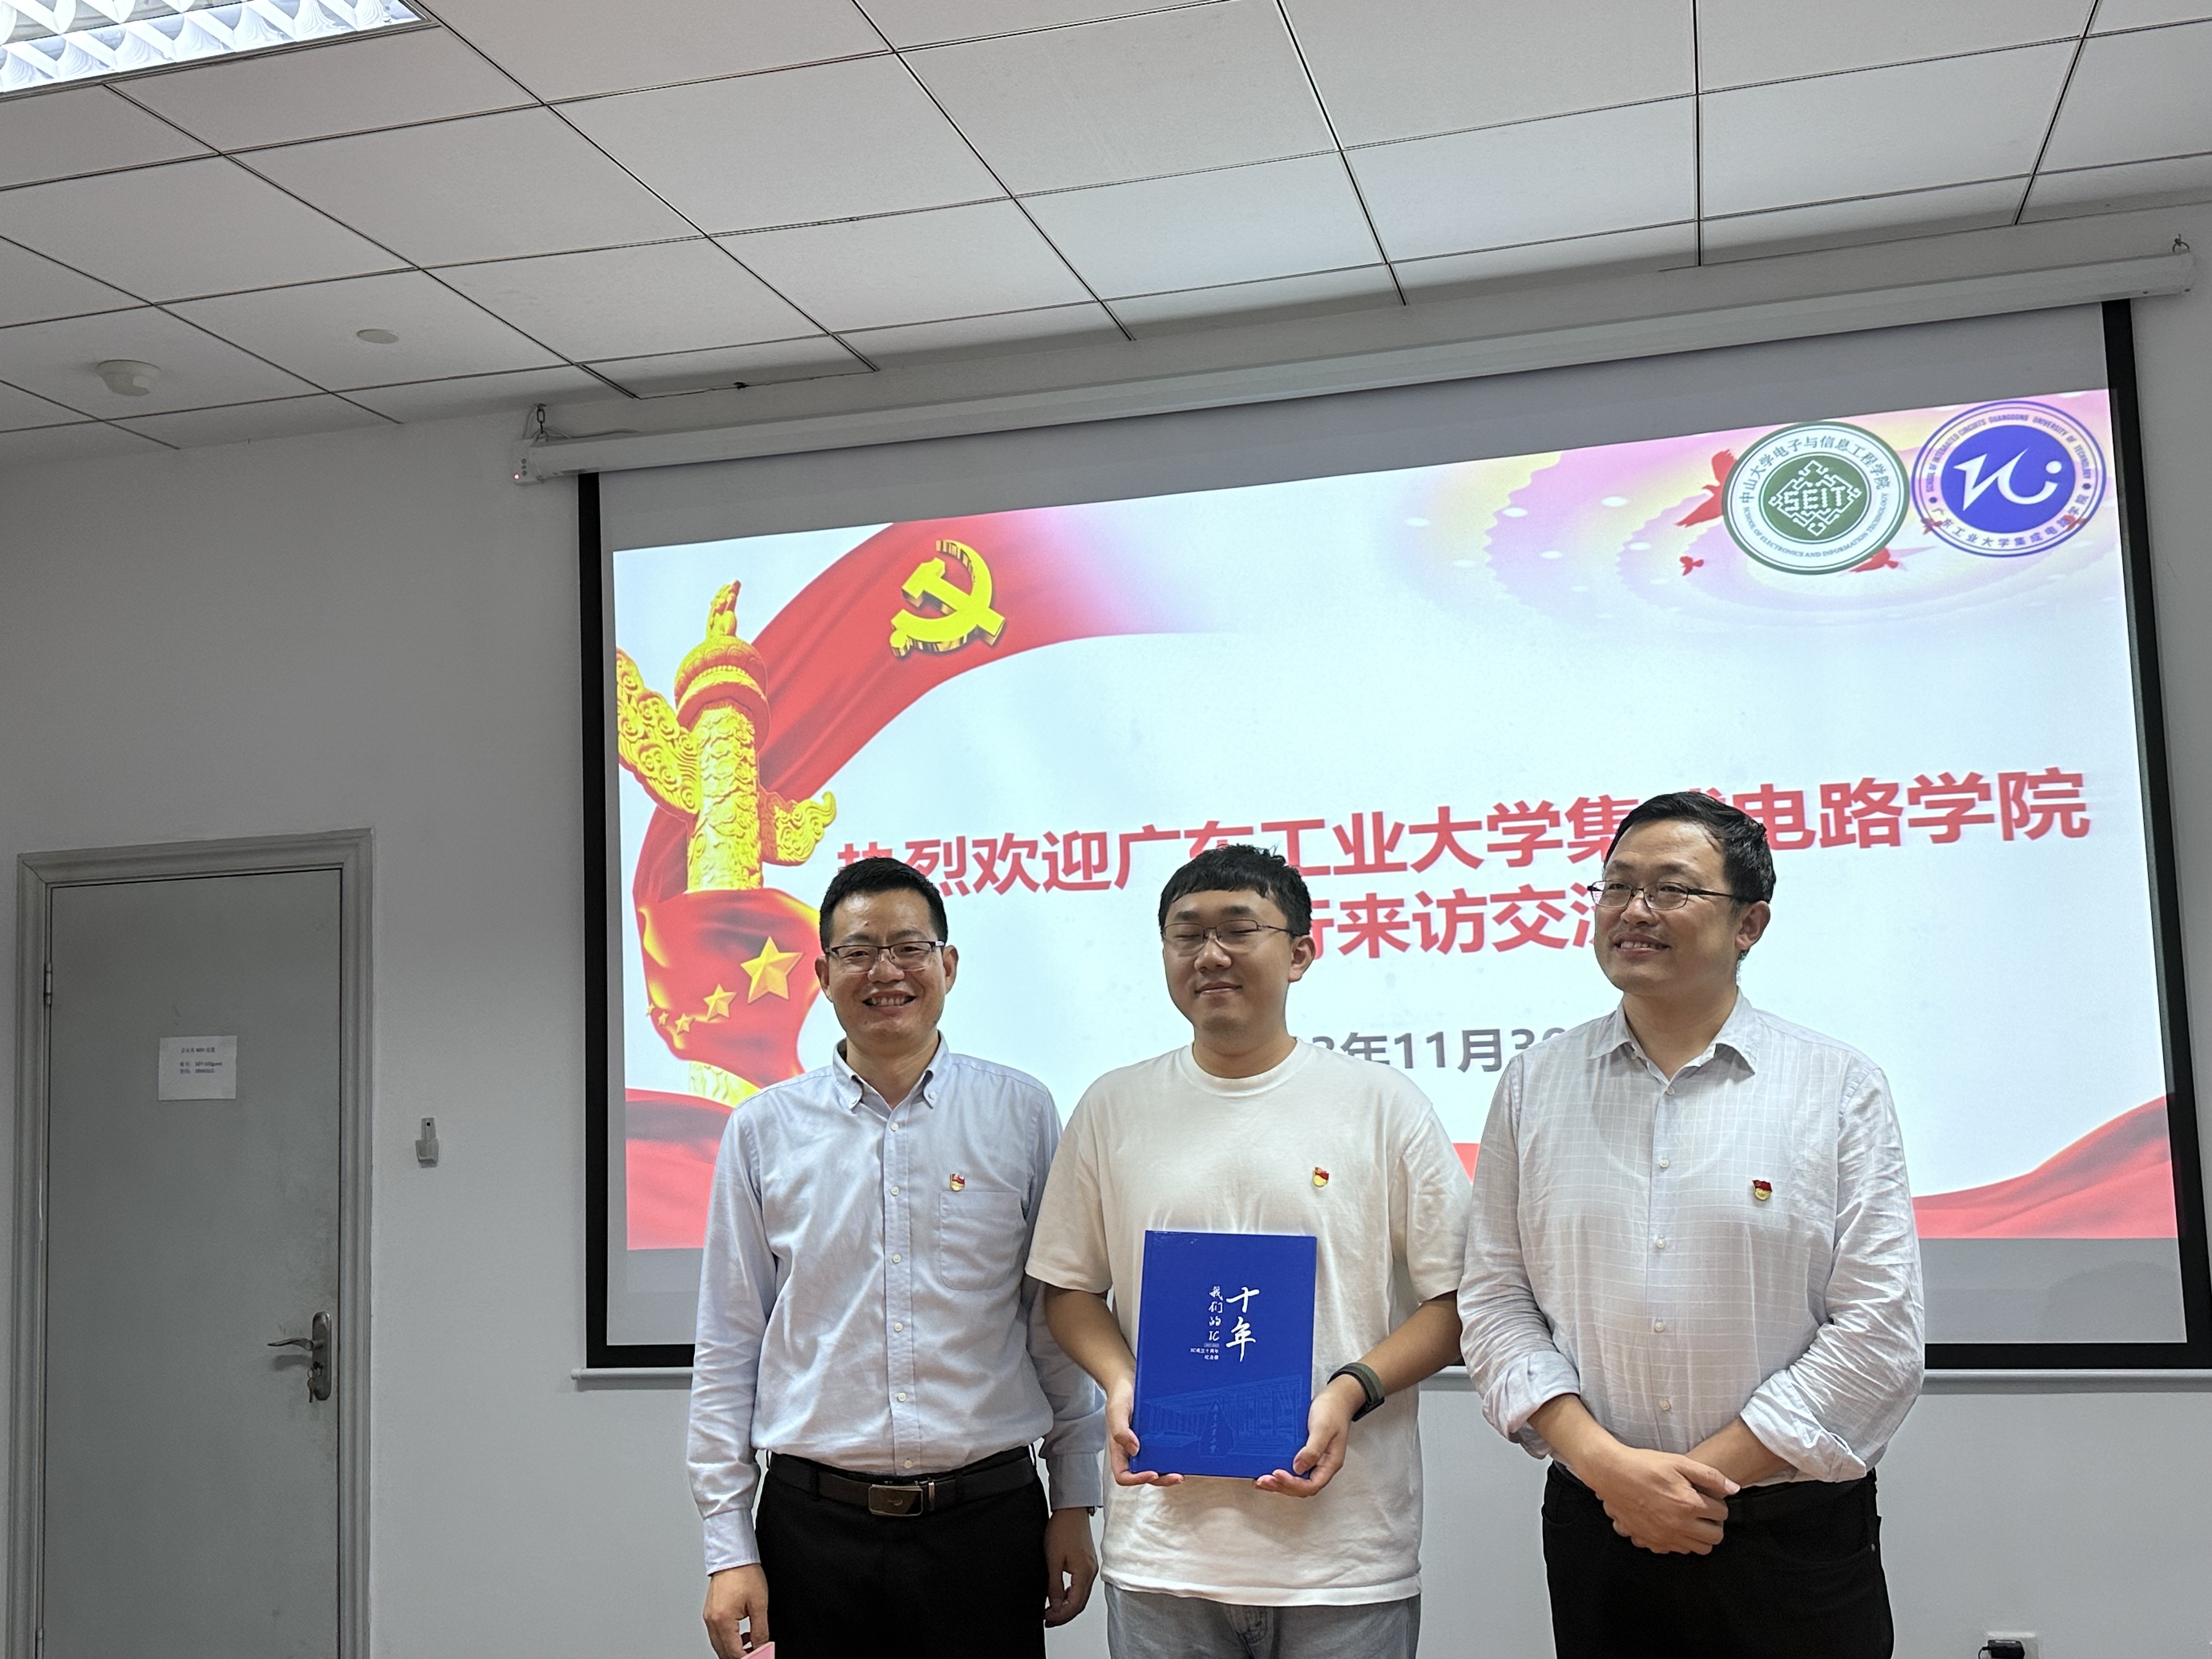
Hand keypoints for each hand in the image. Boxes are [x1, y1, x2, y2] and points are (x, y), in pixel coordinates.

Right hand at [703, 1564, 768, 1656]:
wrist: (733, 1556)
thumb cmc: (744, 1573)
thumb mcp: (759, 1603)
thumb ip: (760, 1629)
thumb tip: (762, 1645)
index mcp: (722, 1620)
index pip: (734, 1652)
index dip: (748, 1657)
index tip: (760, 1655)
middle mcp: (711, 1621)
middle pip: (723, 1652)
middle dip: (739, 1655)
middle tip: (756, 1652)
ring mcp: (708, 1617)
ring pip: (719, 1644)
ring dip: (733, 1648)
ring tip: (751, 1643)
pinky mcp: (709, 1612)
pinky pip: (716, 1634)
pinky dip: (727, 1639)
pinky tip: (740, 1635)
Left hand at [1042, 1507, 1097, 1625]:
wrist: (1071, 1509)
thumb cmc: (1063, 1528)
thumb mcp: (1052, 1560)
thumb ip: (1053, 1585)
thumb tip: (1054, 1605)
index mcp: (1084, 1573)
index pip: (1075, 1605)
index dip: (1061, 1615)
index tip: (1047, 1618)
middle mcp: (1091, 1572)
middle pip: (1079, 1603)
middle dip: (1064, 1614)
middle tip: (1048, 1619)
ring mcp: (1090, 1567)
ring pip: (1080, 1595)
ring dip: (1067, 1605)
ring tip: (1051, 1609)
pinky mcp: (1087, 1562)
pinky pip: (1080, 1585)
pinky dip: (1070, 1594)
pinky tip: (1059, 1594)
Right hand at [1105, 1377, 1180, 1486]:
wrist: (1129, 1382)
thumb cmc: (1119, 1396)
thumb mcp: (1116, 1410)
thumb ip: (1120, 1430)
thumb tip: (1134, 1449)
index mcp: (1119, 1450)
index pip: (1123, 1475)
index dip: (1137, 1479)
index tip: (1152, 1472)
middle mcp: (1131, 1451)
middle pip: (1144, 1475)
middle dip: (1160, 1479)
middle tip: (1177, 1477)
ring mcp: (1144, 1446)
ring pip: (1155, 1467)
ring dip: (1168, 1472)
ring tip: (1182, 1472)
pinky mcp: (1155, 1438)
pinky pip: (1163, 1452)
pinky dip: (1172, 1457)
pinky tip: (1183, 1454)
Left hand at [1256, 1374, 1361, 1496]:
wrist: (1335, 1398)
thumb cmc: (1332, 1410)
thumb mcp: (1323, 1428)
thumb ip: (1313, 1449)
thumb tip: (1298, 1468)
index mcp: (1330, 1463)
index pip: (1311, 1485)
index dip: (1293, 1484)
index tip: (1278, 1473)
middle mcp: (1321, 1465)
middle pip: (1302, 1487)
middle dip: (1282, 1486)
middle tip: (1264, 1480)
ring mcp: (1313, 1461)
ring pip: (1296, 1481)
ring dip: (1278, 1483)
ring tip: (1261, 1481)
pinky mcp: (1304, 1454)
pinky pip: (1292, 1469)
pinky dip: (1279, 1473)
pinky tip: (1267, 1470)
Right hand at [1580, 1444, 1735, 1554]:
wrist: (1612, 1473)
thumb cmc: (1645, 1465)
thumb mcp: (1679, 1462)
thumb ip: (1710, 1476)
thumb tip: (1734, 1489)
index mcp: (1688, 1504)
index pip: (1722, 1513)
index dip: (1718, 1503)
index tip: (1709, 1497)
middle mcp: (1679, 1525)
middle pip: (1715, 1537)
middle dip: (1714, 1524)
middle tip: (1703, 1511)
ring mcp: (1664, 1536)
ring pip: (1698, 1548)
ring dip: (1699, 1535)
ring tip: (1689, 1518)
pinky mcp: (1651, 1541)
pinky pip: (1676, 1550)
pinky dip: (1679, 1541)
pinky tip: (1672, 1524)